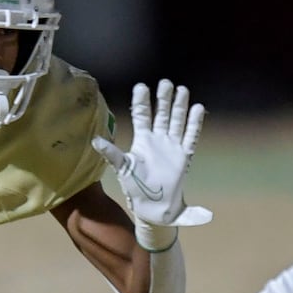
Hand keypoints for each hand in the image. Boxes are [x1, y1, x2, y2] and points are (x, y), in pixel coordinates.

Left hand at [92, 79, 211, 227]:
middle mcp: (157, 141)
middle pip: (161, 114)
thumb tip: (94, 140)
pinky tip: (198, 108)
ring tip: (182, 89)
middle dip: (163, 99)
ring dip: (179, 107)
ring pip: (177, 121)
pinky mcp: (184, 156)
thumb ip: (111, 154)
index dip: (141, 101)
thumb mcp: (122, 169)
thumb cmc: (136, 190)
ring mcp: (172, 147)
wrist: (155, 209)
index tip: (142, 86)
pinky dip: (194, 124)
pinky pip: (191, 137)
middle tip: (165, 83)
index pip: (141, 116)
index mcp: (142, 142)